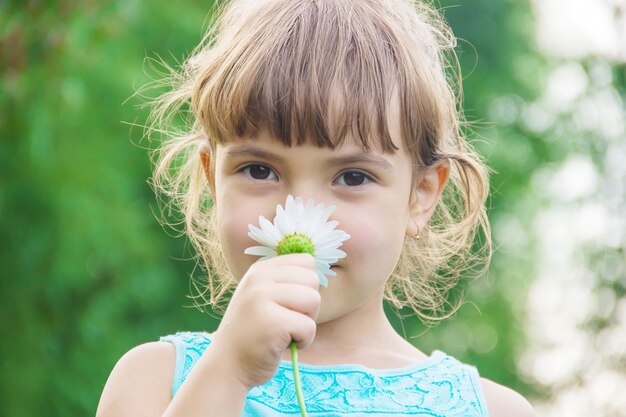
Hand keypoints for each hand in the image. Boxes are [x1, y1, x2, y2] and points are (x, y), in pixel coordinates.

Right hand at [207, 253, 320, 389]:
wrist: (227, 365)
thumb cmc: (253, 333)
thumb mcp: (262, 297)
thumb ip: (284, 282)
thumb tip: (316, 272)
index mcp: (260, 270)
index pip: (306, 261)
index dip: (306, 286)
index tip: (288, 304)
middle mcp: (259, 278)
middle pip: (312, 280)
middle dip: (308, 305)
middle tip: (287, 321)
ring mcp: (262, 298)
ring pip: (314, 301)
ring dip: (306, 323)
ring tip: (284, 332)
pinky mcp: (272, 322)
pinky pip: (309, 327)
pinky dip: (303, 341)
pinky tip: (282, 345)